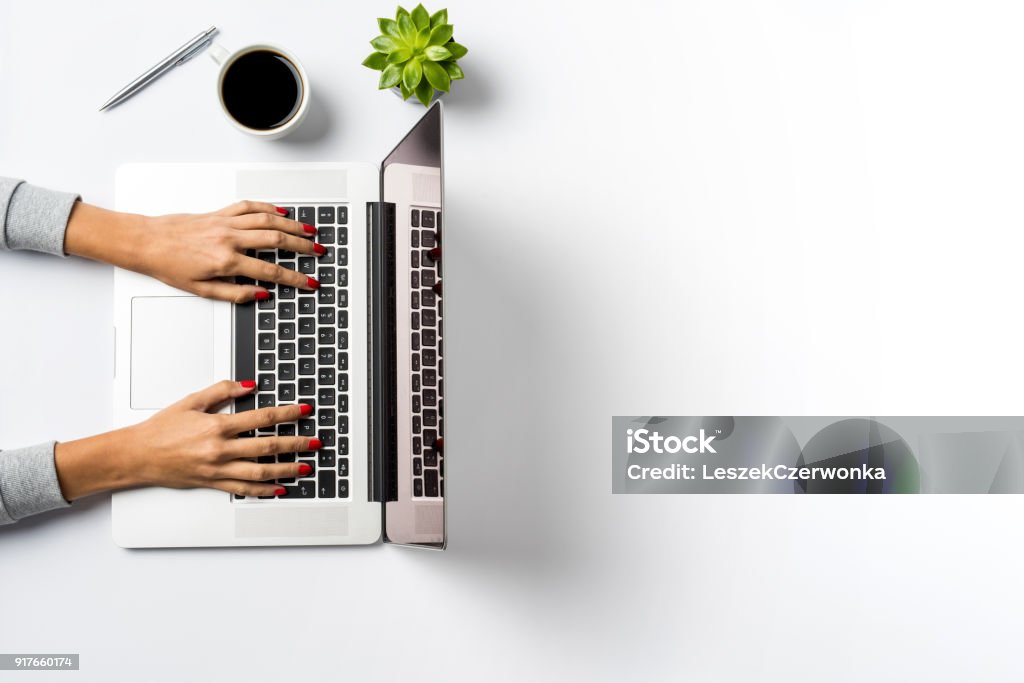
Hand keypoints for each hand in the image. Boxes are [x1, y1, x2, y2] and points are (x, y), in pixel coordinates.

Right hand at [54, 381, 320, 499]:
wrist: (138, 455)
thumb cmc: (161, 429)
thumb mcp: (191, 402)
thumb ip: (222, 391)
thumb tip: (248, 385)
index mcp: (217, 426)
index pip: (262, 418)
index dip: (287, 414)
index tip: (304, 411)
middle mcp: (221, 450)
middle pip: (267, 446)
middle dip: (296, 444)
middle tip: (315, 442)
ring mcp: (218, 469)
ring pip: (261, 471)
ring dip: (286, 470)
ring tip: (305, 467)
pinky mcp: (213, 483)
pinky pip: (244, 489)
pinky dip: (264, 491)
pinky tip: (279, 489)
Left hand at [64, 200, 325, 302]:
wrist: (146, 242)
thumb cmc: (169, 266)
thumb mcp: (201, 290)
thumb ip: (235, 293)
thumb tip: (260, 294)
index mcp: (226, 262)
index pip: (270, 272)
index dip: (294, 279)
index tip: (309, 282)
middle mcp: (229, 239)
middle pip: (276, 241)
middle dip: (302, 247)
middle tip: (318, 252)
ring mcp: (225, 223)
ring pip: (267, 220)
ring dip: (292, 226)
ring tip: (309, 232)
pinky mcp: (219, 212)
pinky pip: (249, 207)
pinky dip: (269, 208)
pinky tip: (282, 213)